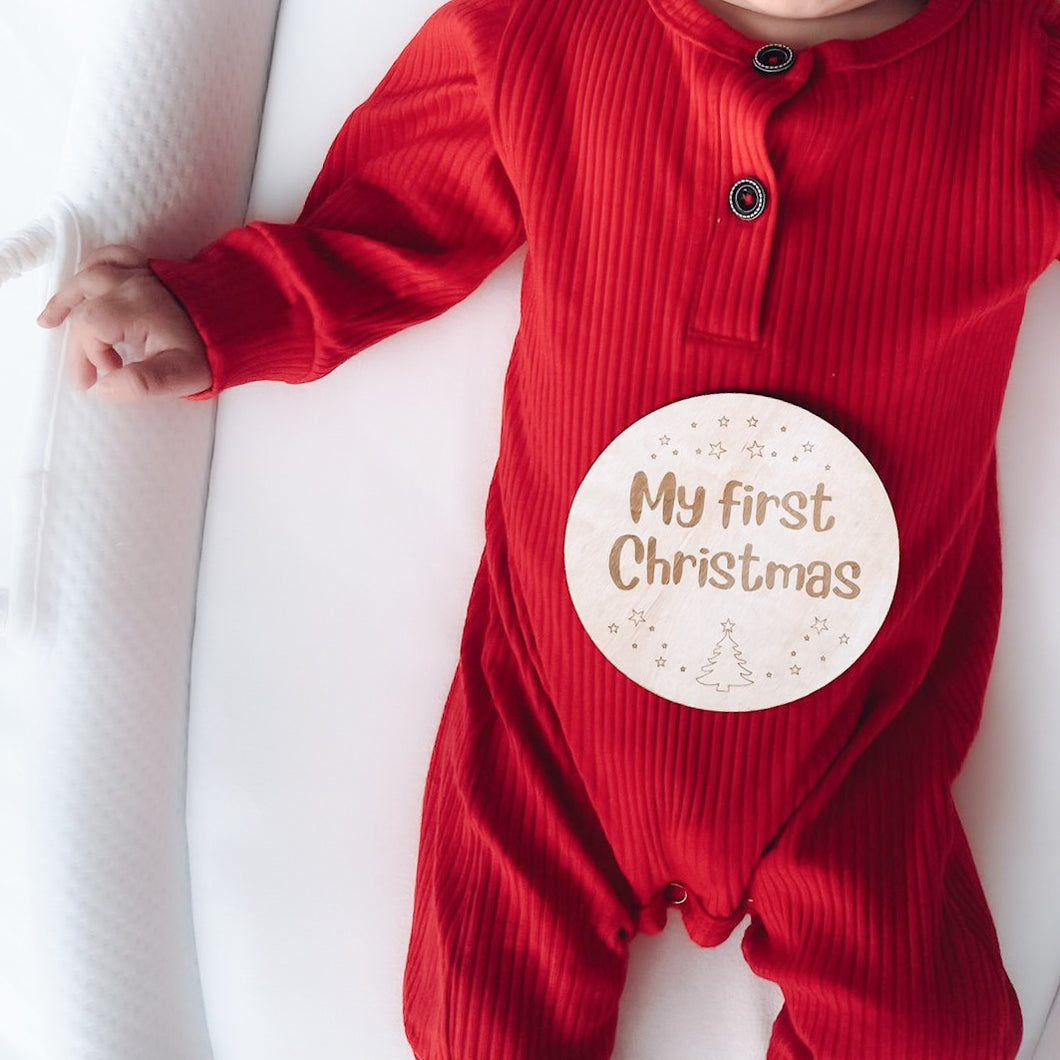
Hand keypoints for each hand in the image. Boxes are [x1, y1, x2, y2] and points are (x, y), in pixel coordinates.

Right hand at [37, 244, 212, 399]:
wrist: (242, 324)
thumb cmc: (211, 351)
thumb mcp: (182, 376)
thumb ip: (141, 383)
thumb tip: (105, 388)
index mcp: (138, 307)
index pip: (91, 326)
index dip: (90, 355)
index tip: (107, 376)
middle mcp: (134, 284)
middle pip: (86, 305)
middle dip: (80, 343)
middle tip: (85, 376)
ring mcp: (141, 273)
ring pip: (90, 275)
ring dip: (69, 298)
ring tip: (50, 321)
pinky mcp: (150, 270)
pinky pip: (112, 256)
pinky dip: (92, 267)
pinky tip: (83, 281)